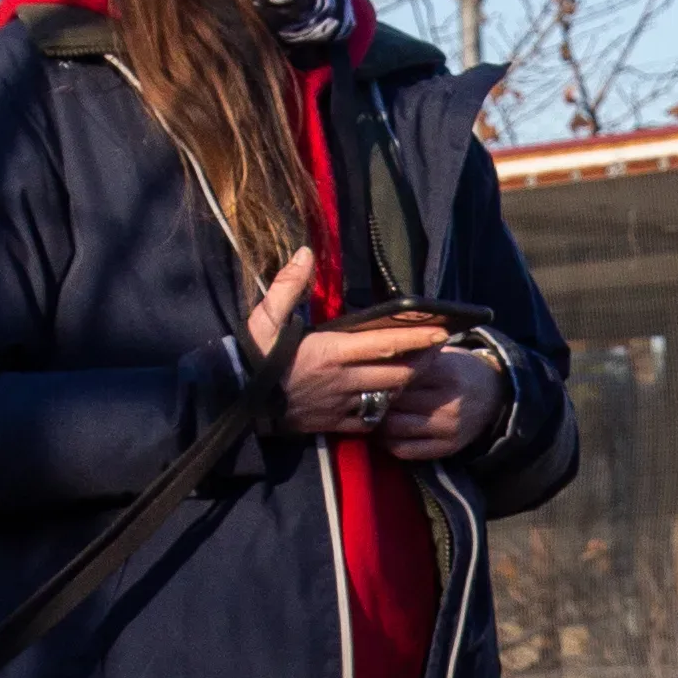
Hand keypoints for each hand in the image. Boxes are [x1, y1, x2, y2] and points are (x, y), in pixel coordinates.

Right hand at [250, 260, 434, 444]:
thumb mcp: (264, 318)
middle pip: (398, 373)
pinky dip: (387, 408)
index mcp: (331, 352)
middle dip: (422, 362)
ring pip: (389, 396)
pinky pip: (372, 419)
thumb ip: (288, 286)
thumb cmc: (252, 358)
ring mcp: (341, 405)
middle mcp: (343, 380)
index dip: (417, 338)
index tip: (442, 331)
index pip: (385, 343)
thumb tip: (305, 253)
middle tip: (438, 350)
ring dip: (407, 384)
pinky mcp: (335, 423)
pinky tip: (392, 398)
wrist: (235, 403)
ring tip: (420, 369)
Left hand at [375, 335, 504, 462]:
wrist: (494, 394)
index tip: (363, 376)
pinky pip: (407, 451)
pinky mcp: (447, 448)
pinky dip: (389, 443)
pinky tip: (383, 434)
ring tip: (368, 415)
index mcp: (446, 374)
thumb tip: (373, 360)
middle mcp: (448, 403)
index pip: (400, 376)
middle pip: (395, 403)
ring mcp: (448, 428)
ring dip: (377, 423)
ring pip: (396, 428)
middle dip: (374, 400)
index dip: (377, 377)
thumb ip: (413, 358)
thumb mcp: (442, 356)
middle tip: (359, 396)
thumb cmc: (459, 370)